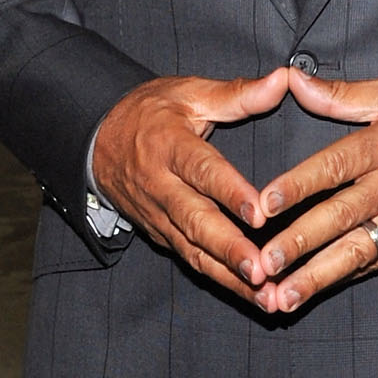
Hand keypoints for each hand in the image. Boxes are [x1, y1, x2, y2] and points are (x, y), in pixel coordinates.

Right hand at [90, 70, 293, 300]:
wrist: (95, 138)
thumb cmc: (150, 112)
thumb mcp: (189, 93)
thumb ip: (238, 94)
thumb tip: (282, 80)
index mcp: (170, 146)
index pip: (202, 170)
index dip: (229, 192)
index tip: (258, 211)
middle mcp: (161, 186)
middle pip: (195, 222)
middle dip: (229, 249)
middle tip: (261, 270)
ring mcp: (158, 215)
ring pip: (193, 251)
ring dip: (229, 278)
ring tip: (265, 296)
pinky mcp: (160, 235)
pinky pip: (191, 261)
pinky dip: (221, 281)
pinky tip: (253, 297)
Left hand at [251, 70, 377, 312]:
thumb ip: (339, 94)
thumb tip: (291, 79)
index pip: (335, 167)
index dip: (298, 185)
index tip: (265, 203)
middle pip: (341, 218)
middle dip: (300, 245)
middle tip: (264, 265)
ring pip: (357, 252)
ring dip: (318, 278)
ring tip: (283, 299)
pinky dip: (347, 277)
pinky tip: (317, 291)